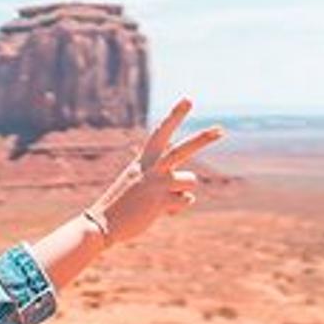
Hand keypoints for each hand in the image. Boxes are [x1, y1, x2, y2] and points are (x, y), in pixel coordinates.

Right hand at [82, 98, 222, 248]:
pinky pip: (186, 200)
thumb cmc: (120, 205)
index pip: (160, 133)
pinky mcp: (160, 201)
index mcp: (142, 161)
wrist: (102, 224)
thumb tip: (187, 192)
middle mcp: (150, 168)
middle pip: (182, 149)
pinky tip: (160, 211)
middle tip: (221, 129)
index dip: (175, 115)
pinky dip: (177, 208)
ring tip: (162, 199)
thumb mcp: (136, 183)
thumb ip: (159, 179)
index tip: (188, 100)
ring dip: (182, 191)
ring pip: (190, 180)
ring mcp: (156, 184)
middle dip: (203, 139)